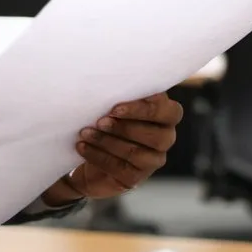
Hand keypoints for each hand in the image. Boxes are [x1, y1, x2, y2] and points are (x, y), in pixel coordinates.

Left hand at [42, 93, 182, 206]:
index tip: (115, 107)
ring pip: (136, 152)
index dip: (144, 110)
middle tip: (100, 120)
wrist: (88, 149)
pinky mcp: (136, 177)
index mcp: (165, 113)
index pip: (169, 112)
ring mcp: (153, 160)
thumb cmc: (105, 113)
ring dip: (107, 141)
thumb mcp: (113, 98)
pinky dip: (98, 156)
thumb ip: (119, 89)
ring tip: (85, 132)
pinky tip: (82, 146)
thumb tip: (105, 73)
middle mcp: (165, 137)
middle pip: (157, 135)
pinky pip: (120, 168)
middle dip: (125, 127)